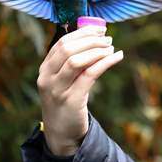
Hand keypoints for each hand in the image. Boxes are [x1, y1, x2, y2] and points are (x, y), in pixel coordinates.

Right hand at [37, 25, 123, 155]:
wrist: (61, 132)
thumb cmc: (66, 100)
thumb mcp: (64, 79)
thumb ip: (73, 61)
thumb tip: (95, 37)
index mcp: (45, 69)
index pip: (62, 42)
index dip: (82, 33)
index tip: (100, 29)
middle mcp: (47, 78)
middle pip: (68, 49)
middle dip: (91, 40)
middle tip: (108, 38)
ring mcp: (58, 90)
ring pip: (76, 61)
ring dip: (97, 50)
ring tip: (111, 47)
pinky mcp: (72, 100)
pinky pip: (89, 75)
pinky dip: (105, 62)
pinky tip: (117, 57)